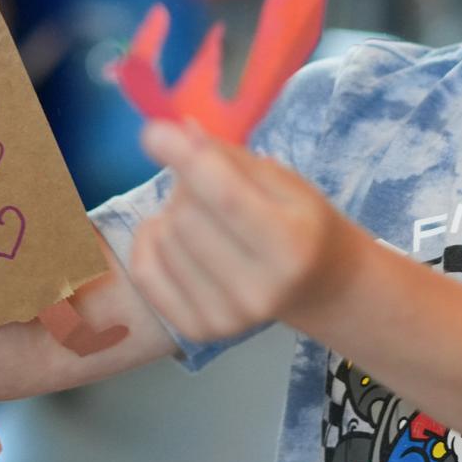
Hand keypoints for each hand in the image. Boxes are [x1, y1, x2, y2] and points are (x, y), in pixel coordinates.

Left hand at [129, 120, 358, 343]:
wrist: (317, 286)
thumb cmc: (300, 222)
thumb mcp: (284, 182)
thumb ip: (231, 158)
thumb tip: (179, 132)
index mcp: (292, 245)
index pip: (227, 198)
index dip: (186, 160)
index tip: (154, 131)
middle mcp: (260, 290)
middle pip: (186, 216)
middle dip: (187, 186)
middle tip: (207, 186)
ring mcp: (227, 317)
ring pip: (163, 238)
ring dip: (172, 213)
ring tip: (203, 216)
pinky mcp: (198, 330)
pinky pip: (144, 270)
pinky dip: (149, 241)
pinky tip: (173, 235)